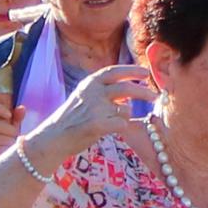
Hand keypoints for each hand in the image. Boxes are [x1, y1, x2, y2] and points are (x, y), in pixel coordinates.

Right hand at [0, 86, 19, 165]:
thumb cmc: (1, 142)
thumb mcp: (8, 128)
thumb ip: (15, 118)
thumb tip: (22, 108)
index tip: (9, 115)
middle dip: (10, 132)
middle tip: (14, 138)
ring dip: (9, 143)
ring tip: (11, 146)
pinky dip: (5, 152)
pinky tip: (6, 153)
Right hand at [24, 63, 150, 173]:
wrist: (53, 138)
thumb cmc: (71, 119)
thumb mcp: (83, 96)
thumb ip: (103, 91)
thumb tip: (128, 93)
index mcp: (89, 83)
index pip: (114, 71)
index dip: (131, 70)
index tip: (146, 73)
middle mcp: (93, 92)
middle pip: (126, 88)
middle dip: (143, 91)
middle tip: (155, 96)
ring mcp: (95, 108)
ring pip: (126, 109)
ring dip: (126, 114)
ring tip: (117, 120)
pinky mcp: (97, 125)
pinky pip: (122, 124)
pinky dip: (122, 127)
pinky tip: (112, 129)